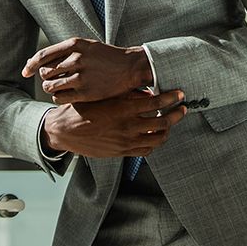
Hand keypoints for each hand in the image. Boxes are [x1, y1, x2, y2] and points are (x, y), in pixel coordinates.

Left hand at [22, 37, 152, 102]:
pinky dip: (58, 97)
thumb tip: (36, 61)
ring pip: (50, 86)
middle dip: (45, 78)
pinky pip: (60, 97)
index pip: (43, 56)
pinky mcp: (86, 93)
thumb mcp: (86, 46)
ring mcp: (81, 77)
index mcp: (75, 45)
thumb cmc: (105, 56)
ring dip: (50, 89)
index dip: (31, 65)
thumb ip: (64, 52)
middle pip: (45, 72)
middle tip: (51, 80)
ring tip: (57, 88)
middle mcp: (76, 59)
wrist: (130, 67)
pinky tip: (65, 95)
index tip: (25, 72)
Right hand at [42, 89, 186, 157]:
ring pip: (157, 138)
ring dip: (168, 129)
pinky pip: (146, 150)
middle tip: (182, 108)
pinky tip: (156, 135)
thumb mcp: (103, 96)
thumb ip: (126, 95)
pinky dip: (155, 142)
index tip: (180, 94)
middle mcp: (126, 127)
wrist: (64, 131)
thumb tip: (148, 93)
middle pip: (162, 122)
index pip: (156, 103)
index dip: (171, 98)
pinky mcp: (121, 153)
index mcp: (122, 109)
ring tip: (171, 121)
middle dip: (176, 114)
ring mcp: (125, 142)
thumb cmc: (82, 109)